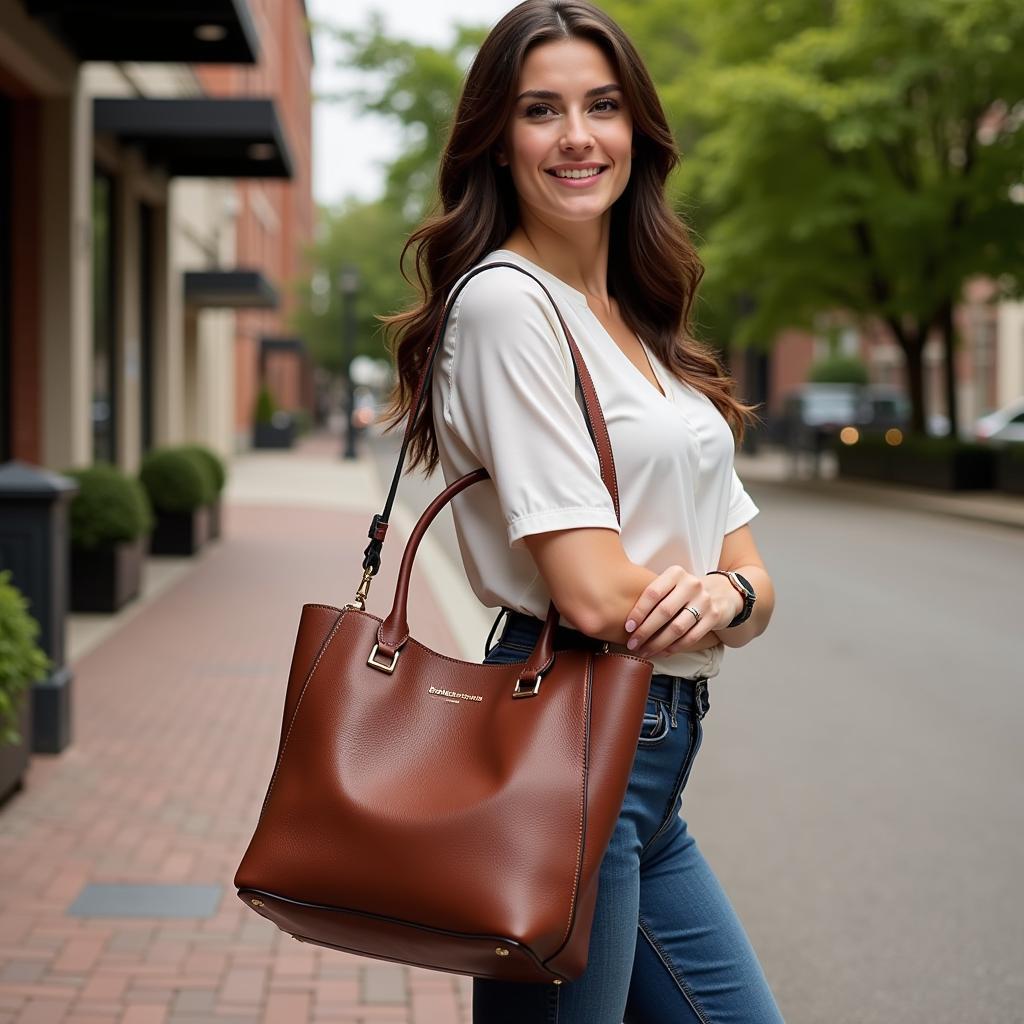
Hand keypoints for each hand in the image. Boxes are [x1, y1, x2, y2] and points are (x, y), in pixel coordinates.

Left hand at [623, 566, 742, 658]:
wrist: (723, 592)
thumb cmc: (687, 592)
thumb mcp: (673, 584)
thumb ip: (655, 596)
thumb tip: (627, 621)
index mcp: (676, 574)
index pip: (653, 593)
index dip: (638, 612)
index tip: (628, 627)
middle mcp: (691, 585)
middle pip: (664, 612)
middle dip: (645, 631)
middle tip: (632, 644)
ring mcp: (705, 601)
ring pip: (677, 628)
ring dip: (658, 643)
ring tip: (645, 651)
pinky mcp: (714, 617)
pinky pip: (691, 637)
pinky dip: (674, 647)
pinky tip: (663, 652)